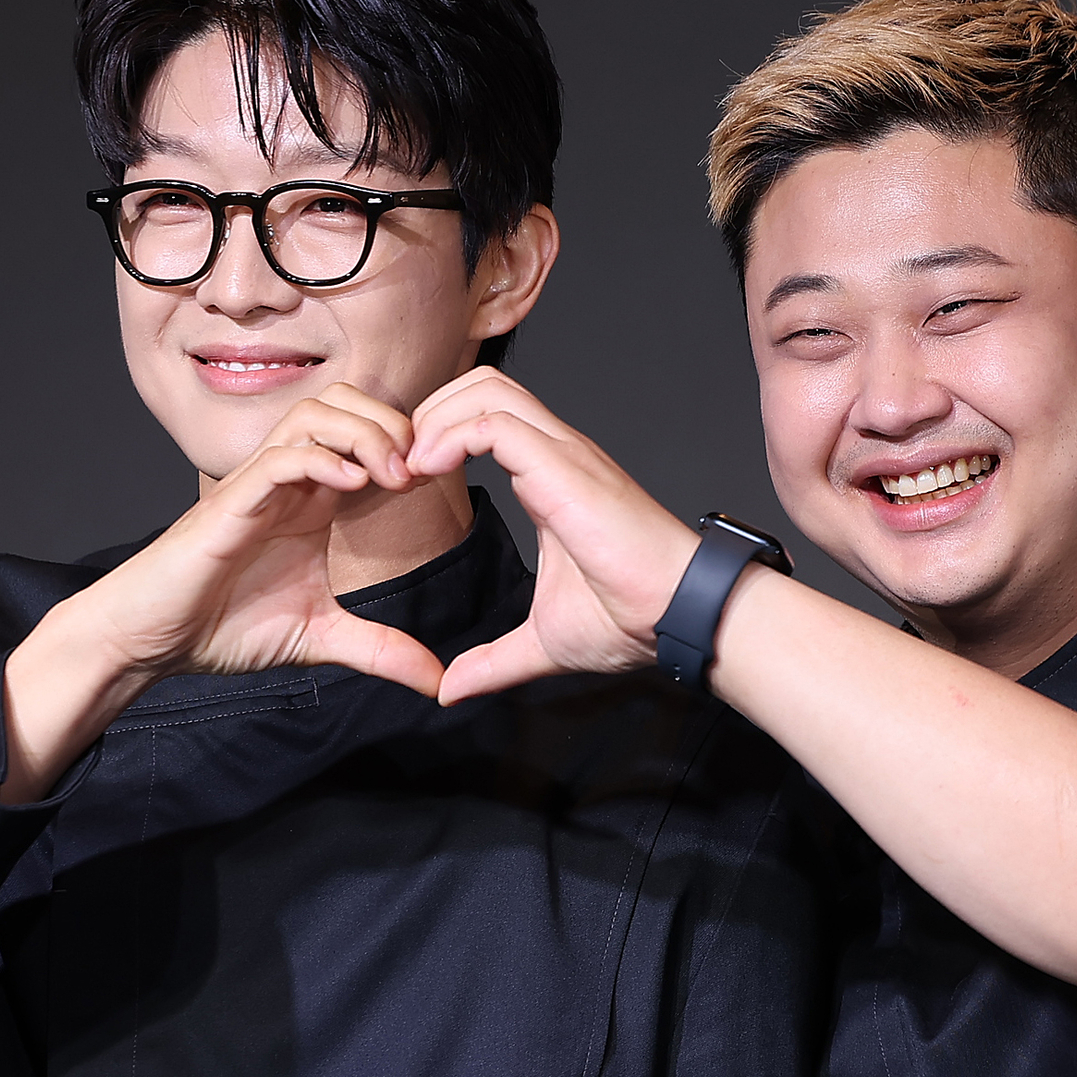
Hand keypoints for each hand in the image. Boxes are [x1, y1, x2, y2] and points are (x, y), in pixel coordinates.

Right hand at [0, 385, 442, 801]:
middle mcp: (288, 481)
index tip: (439, 481)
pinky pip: (279, 458)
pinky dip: (319, 459)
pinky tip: (350, 485)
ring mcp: (257, 486)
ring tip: (392, 475)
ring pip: (313, 416)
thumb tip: (439, 682)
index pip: (368, 437)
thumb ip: (381, 650)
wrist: (149, 642)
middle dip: (392, 425)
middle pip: (346, 404)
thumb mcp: (321, 639)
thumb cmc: (222, 627)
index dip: (410, 446)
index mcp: (313, 500)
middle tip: (420, 470)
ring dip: (362, 433)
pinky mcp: (229, 505)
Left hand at [406, 368, 700, 703]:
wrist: (677, 617)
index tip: (406, 488)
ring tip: (410, 471)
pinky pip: (493, 423)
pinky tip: (428, 473)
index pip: (485, 419)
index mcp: (550, 478)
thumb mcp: (542, 642)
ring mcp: (563, 453)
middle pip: (480, 386)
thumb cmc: (630, 619)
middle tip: (399, 471)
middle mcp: (557, 453)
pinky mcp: (564, 466)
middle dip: (428, 416)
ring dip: (434, 421)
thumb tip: (449, 690)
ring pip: (485, 391)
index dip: (436, 439)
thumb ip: (492, 660)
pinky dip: (450, 438)